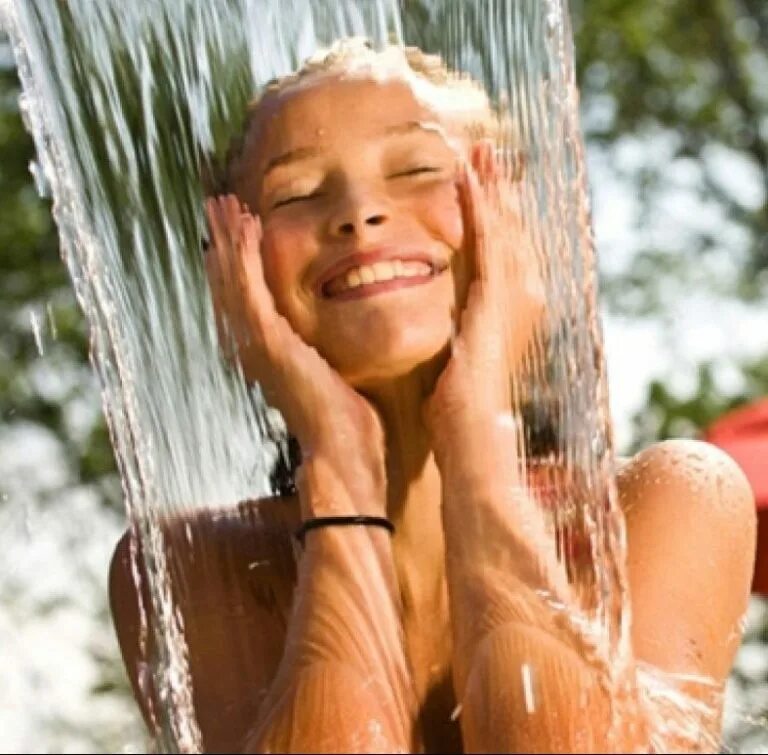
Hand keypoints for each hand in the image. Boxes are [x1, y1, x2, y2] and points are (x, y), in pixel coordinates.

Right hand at [205, 195, 386, 509]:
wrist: (343, 453)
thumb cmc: (347, 423)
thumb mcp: (333, 378)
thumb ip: (325, 356)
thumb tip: (334, 346)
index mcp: (270, 353)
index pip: (246, 297)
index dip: (239, 261)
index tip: (239, 229)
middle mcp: (255, 347)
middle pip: (230, 283)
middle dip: (226, 242)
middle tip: (219, 205)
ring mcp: (258, 345)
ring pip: (234, 280)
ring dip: (230, 240)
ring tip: (225, 204)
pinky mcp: (270, 343)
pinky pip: (250, 289)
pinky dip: (245, 256)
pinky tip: (247, 225)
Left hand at [425, 145, 544, 468]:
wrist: (468, 434)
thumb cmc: (456, 406)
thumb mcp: (458, 356)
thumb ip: (458, 331)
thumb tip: (448, 327)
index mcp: (507, 309)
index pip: (504, 249)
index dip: (496, 213)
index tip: (482, 182)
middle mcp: (519, 297)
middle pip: (512, 230)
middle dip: (500, 190)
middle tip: (489, 151)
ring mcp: (511, 298)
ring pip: (505, 228)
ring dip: (493, 187)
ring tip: (481, 151)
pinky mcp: (495, 301)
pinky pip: (488, 241)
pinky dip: (481, 207)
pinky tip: (468, 177)